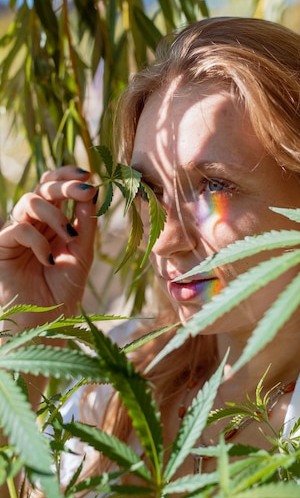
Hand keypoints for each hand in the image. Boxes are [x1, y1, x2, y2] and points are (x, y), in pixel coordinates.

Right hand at [0, 166, 97, 331]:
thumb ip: (85, 223)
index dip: (67, 174)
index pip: (54, 186)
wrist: (47, 323)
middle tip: (85, 190)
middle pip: (42, 188)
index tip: (89, 174)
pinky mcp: (2, 247)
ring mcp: (16, 234)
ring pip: (29, 201)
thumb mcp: (82, 253)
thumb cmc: (63, 291)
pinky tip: (49, 260)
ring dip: (54, 213)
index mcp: (52, 221)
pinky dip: (38, 240)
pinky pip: (18, 229)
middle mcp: (33, 223)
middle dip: (65, 185)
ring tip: (68, 236)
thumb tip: (92, 191)